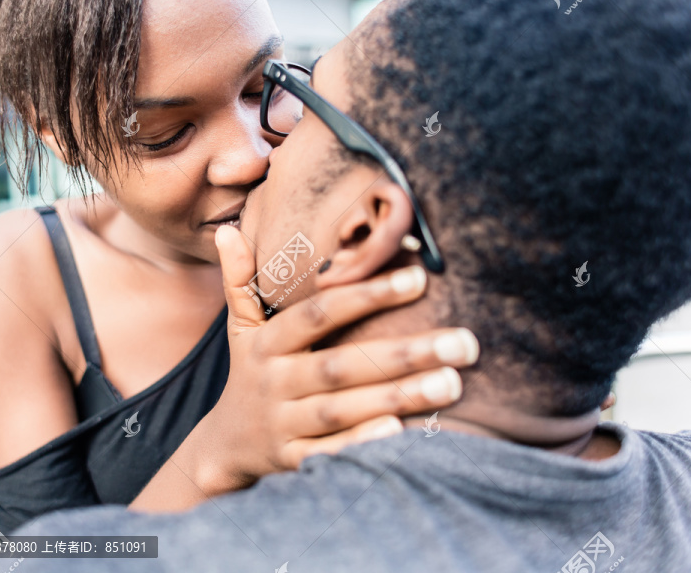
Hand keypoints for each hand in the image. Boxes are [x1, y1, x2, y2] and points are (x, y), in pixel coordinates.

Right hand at [197, 225, 479, 492]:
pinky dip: (361, 443)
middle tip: (464, 342)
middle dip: (404, 354)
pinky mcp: (293, 459)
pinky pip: (329, 453)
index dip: (366, 295)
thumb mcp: (240, 328)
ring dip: (398, 397)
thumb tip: (226, 231)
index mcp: (268, 344)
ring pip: (342, 410)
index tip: (420, 279)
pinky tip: (402, 431)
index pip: (320, 314)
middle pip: (342, 365)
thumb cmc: (251, 374)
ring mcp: (284, 423)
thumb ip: (239, 281)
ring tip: (453, 383)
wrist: (225, 446)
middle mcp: (275, 382)